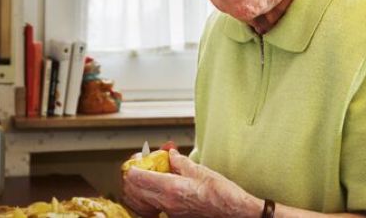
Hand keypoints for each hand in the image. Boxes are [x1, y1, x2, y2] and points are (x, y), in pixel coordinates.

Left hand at [122, 149, 262, 217]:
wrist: (234, 213)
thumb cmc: (221, 194)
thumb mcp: (200, 171)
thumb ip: (180, 162)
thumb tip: (170, 154)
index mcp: (171, 188)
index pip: (137, 178)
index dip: (132, 167)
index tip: (135, 160)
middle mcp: (166, 203)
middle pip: (134, 191)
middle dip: (131, 178)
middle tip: (138, 167)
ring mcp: (169, 212)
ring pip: (140, 202)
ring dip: (137, 189)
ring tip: (145, 178)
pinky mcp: (174, 217)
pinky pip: (152, 208)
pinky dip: (148, 198)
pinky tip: (156, 190)